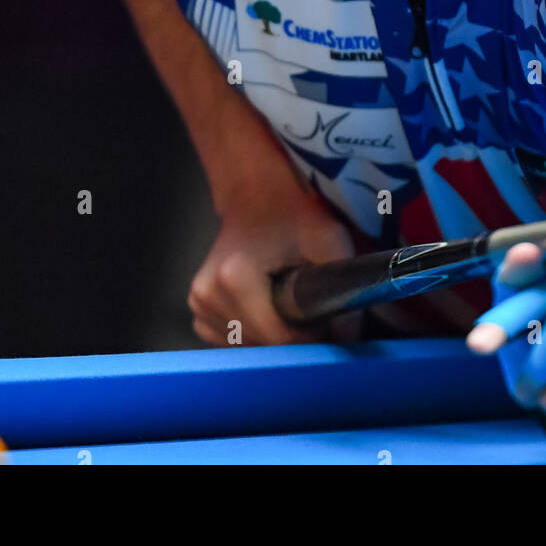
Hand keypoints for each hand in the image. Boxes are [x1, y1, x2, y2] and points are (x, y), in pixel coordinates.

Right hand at [189, 177, 363, 346]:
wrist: (259, 196)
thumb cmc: (295, 216)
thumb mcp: (330, 243)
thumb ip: (343, 292)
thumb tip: (346, 341)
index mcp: (233, 277)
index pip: (279, 337)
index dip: (312, 337)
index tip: (328, 321)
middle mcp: (207, 294)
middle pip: (262, 346)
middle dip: (295, 338)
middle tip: (314, 314)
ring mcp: (198, 303)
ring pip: (247, 348)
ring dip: (274, 339)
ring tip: (290, 307)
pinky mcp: (198, 309)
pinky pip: (231, 341)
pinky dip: (255, 334)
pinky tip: (268, 310)